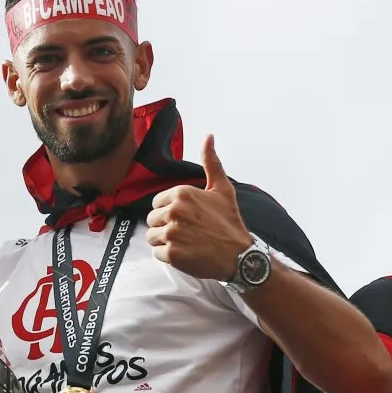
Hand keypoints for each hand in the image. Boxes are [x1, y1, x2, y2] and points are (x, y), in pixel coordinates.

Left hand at [146, 134, 252, 280]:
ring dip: (164, 241)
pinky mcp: (172, 254)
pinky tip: (184, 253)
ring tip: (184, 242)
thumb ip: (211, 163)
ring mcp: (172, 233)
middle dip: (165, 226)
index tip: (185, 217)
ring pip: (152, 236)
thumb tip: (208, 136)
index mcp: (182, 194)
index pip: (157, 202)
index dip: (168, 211)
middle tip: (186, 231)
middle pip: (151, 219)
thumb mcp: (222, 189)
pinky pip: (156, 253)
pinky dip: (167, 255)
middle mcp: (174, 211)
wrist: (240, 255)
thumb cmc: (229, 222)